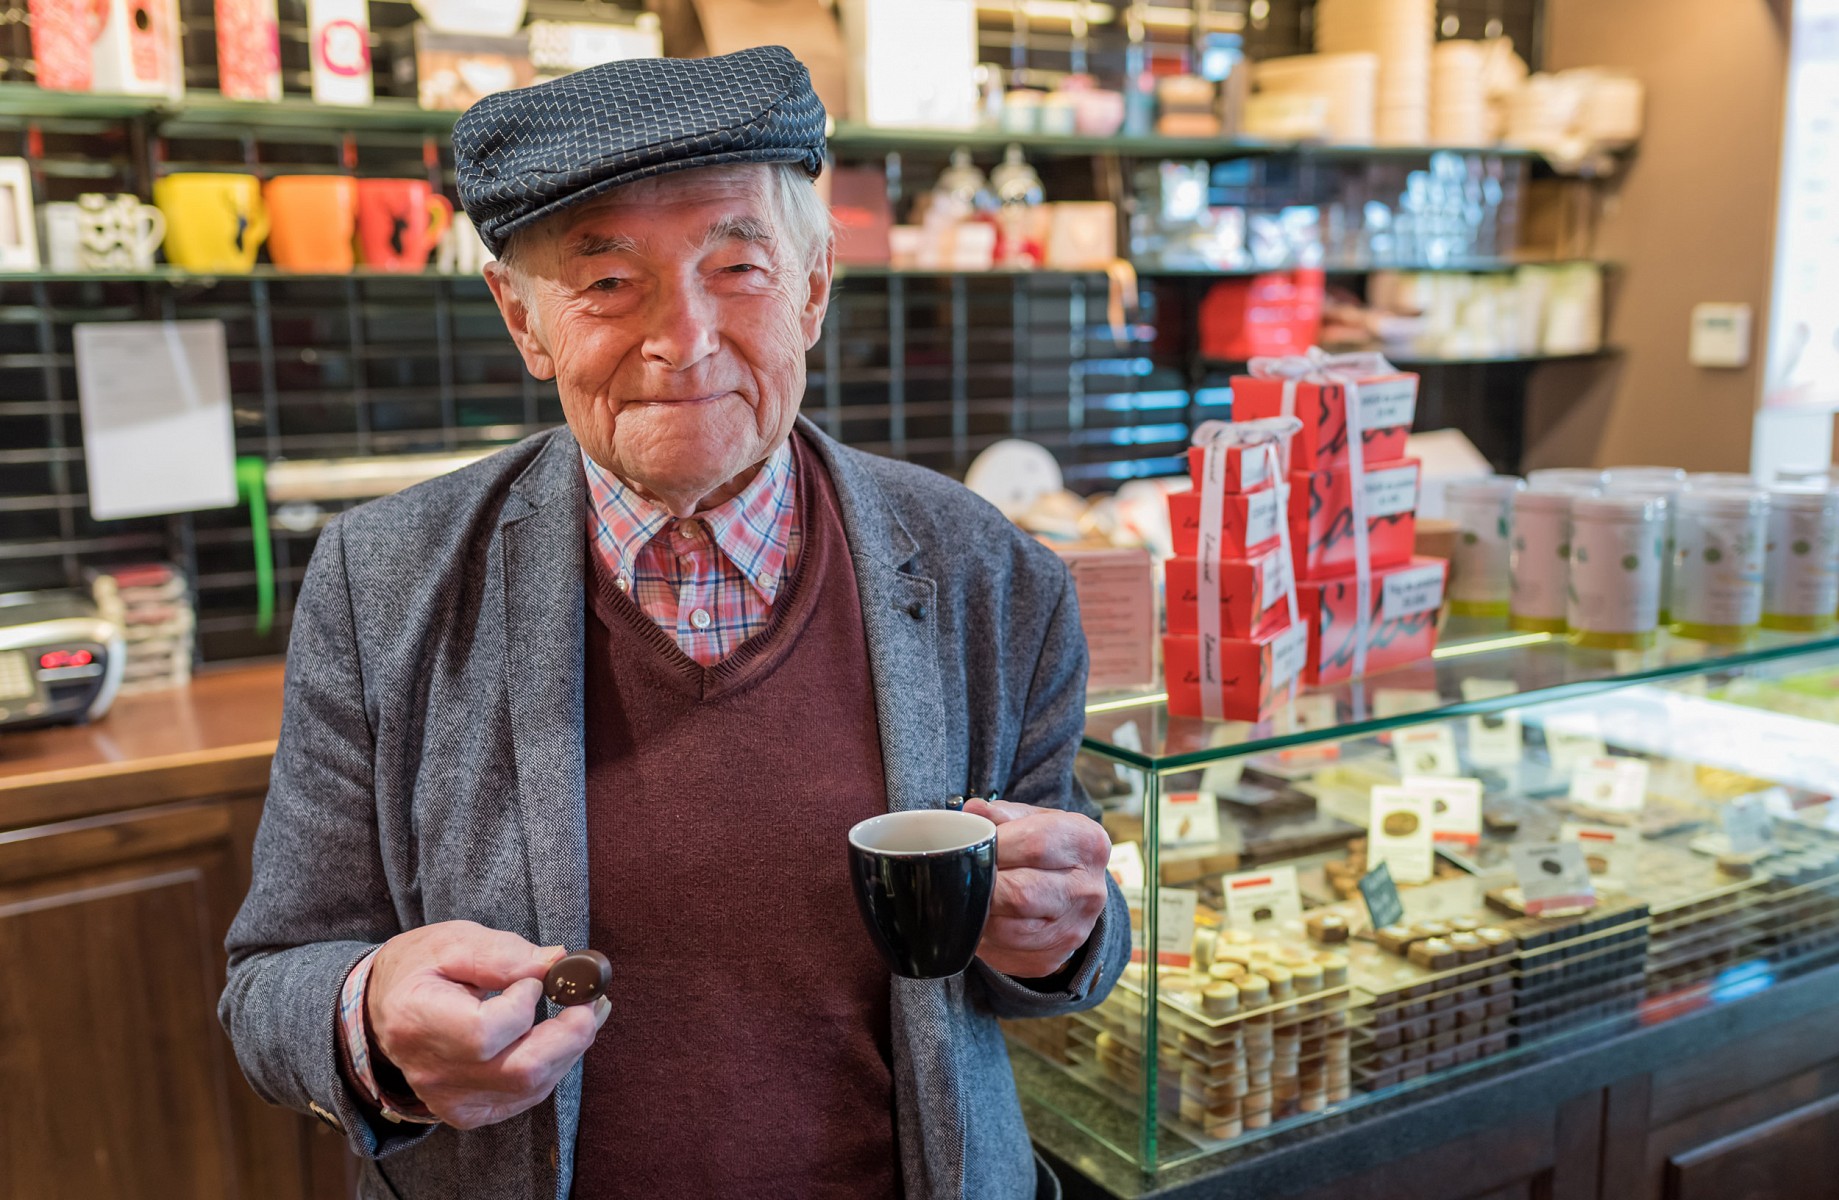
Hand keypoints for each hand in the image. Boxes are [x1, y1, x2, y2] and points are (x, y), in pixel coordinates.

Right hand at [365, 920, 608, 1129]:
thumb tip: (556, 963)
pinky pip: (525, 1095)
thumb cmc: (418, 969)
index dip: (523, 1007)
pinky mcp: (468, 1112)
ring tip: (583, 1008)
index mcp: (417, 1023)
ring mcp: (451, 1100)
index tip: (535, 981)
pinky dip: (552, 1065)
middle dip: (571, 1033)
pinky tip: (558, 1036)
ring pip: (531, 1086)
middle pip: (521, 1071)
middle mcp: (432, 1074)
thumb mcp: (452, 943)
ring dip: (570, 1047)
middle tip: (591, 998)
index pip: (485, 1033)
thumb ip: (502, 954)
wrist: (386, 1010)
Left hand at [963, 799, 1110, 978]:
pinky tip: (978, 920)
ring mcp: (1073, 930)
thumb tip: (971, 812)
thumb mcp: (1033, 820)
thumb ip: (1001, 815)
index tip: (972, 846)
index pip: (1034, 844)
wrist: (1072, 892)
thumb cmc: (1047, 849)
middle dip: (984, 885)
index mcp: (1087, 844)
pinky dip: (983, 937)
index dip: (995, 846)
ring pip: (1009, 929)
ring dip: (980, 914)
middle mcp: (1087, 890)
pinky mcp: (1052, 958)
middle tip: (961, 877)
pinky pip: (1005, 952)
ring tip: (967, 898)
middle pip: (1022, 894)